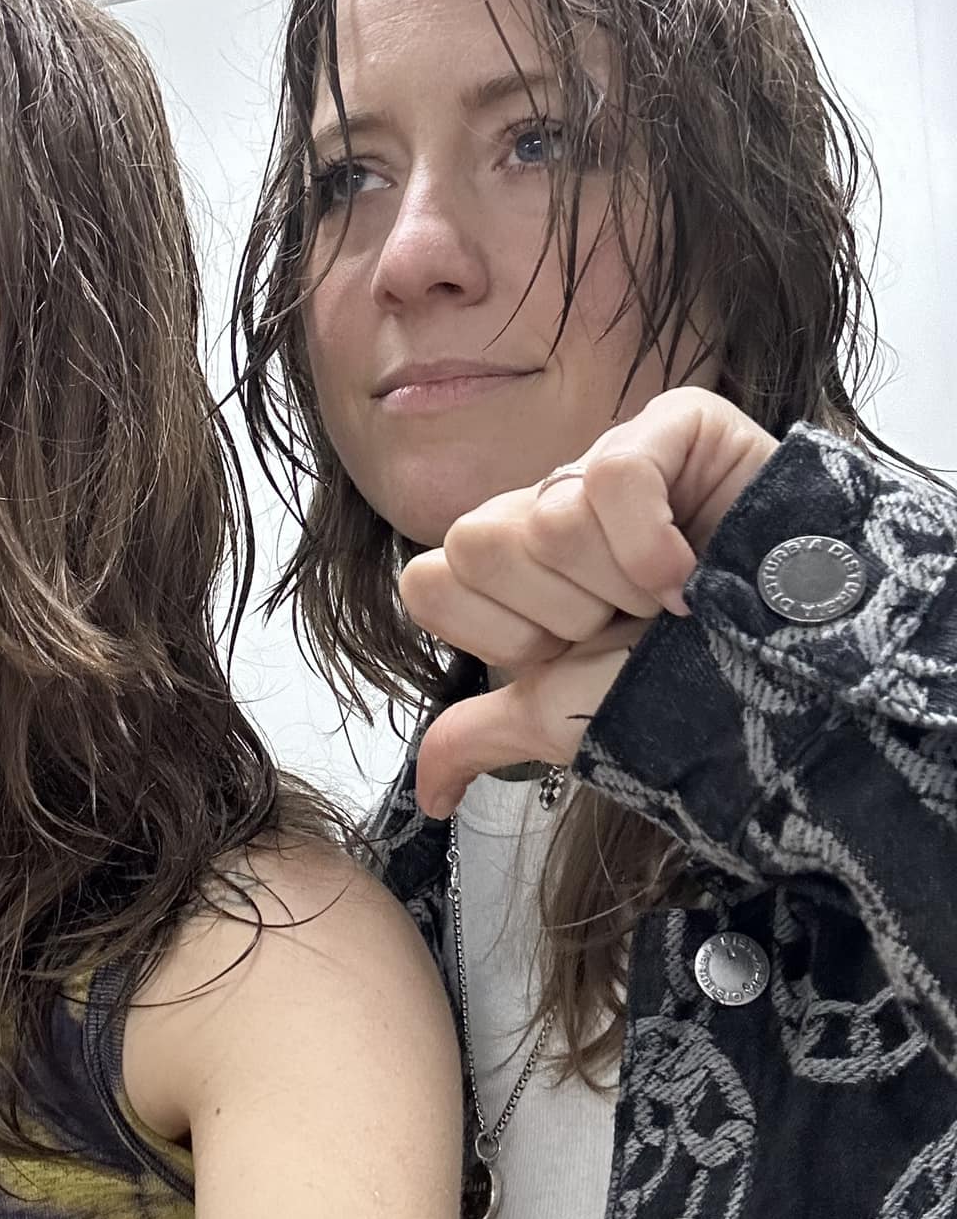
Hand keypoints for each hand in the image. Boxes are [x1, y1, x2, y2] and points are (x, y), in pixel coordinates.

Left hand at [401, 388, 777, 815]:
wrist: (793, 684)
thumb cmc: (682, 689)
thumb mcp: (565, 720)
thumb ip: (482, 735)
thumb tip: (428, 792)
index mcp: (511, 566)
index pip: (426, 581)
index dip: (499, 635)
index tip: (566, 654)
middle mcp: (549, 503)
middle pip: (476, 544)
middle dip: (558, 613)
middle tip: (622, 625)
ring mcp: (609, 458)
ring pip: (549, 517)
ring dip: (617, 586)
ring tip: (667, 601)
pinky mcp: (673, 426)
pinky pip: (614, 477)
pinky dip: (651, 547)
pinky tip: (693, 575)